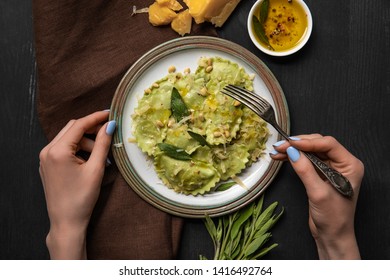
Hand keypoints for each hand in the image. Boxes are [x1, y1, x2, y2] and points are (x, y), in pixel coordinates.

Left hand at [39, 111, 115, 258]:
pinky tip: (90, 160)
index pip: (79, 125)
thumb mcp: (96, 169)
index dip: (96, 117)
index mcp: (57, 151)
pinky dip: (78, 149)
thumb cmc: (82, 198)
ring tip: (101, 157)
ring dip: (86, 142)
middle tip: (109, 132)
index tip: (111, 113)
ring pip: (69, 138)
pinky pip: (64, 148)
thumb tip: (110, 125)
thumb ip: (102, 144)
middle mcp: (47, 151)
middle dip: (91, 129)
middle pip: (72, 129)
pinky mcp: (48, 165)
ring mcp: (45, 158)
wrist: (66, 222)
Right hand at [270, 134, 363, 258]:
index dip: (308, 142)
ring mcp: (331, 168)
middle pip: (318, 144)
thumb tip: (292, 151)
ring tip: (276, 151)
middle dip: (298, 144)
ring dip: (293, 150)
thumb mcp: (318, 192)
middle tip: (280, 146)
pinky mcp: (320, 174)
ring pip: (310, 151)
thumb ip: (305, 170)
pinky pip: (306, 160)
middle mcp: (342, 163)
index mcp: (350, 165)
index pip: (328, 144)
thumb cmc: (333, 217)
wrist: (332, 235)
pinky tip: (282, 158)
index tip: (290, 143)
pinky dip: (294, 158)